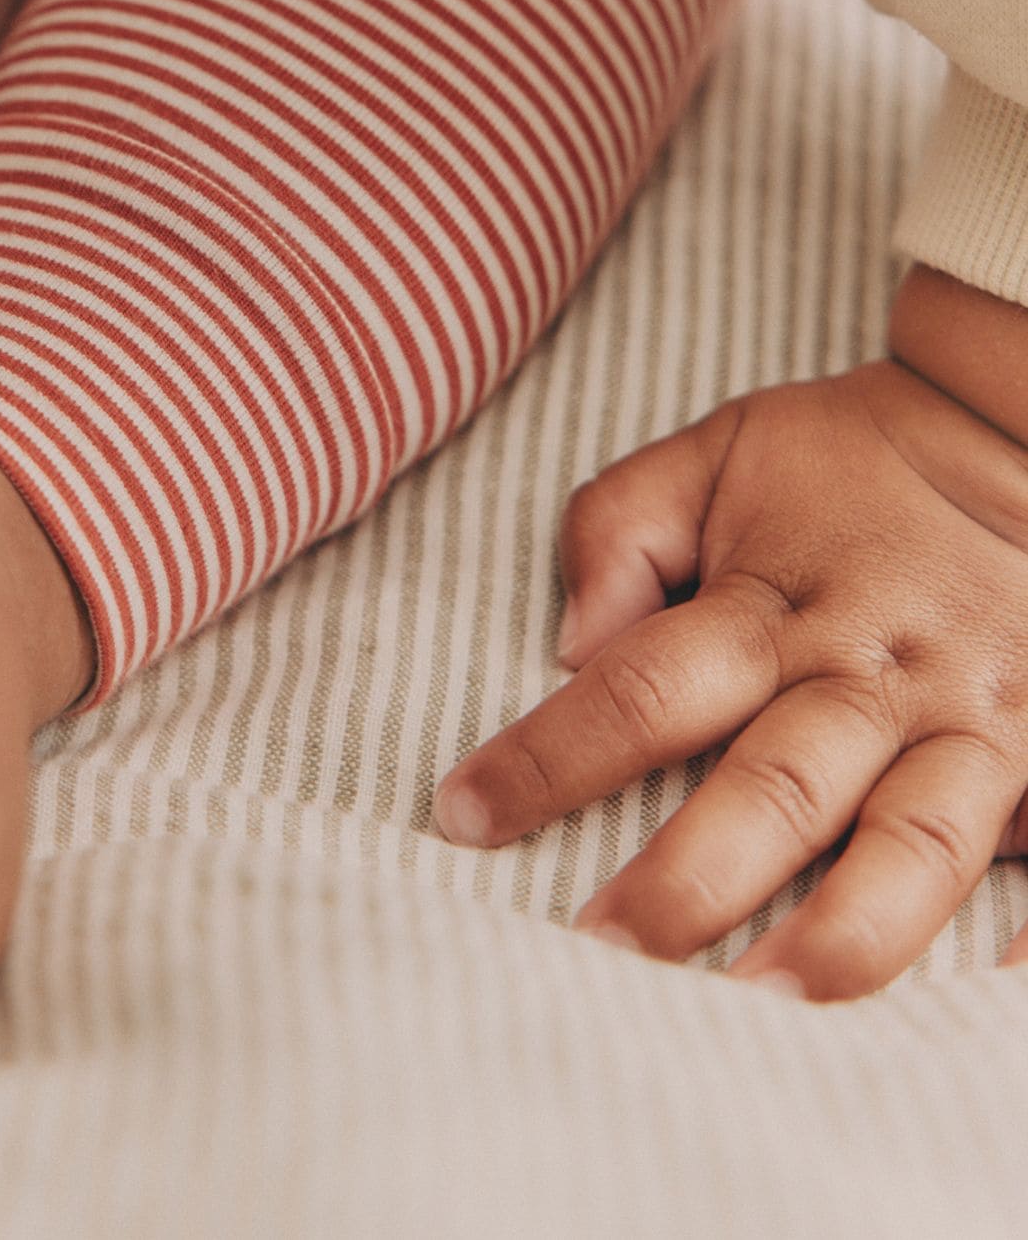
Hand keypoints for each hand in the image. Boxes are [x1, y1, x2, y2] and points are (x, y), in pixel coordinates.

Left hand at [433, 358, 1027, 996]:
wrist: (1015, 433)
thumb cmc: (846, 461)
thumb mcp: (716, 453)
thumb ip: (622, 527)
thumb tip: (569, 645)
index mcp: (775, 602)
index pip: (642, 687)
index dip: (549, 756)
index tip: (466, 815)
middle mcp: (871, 673)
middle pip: (773, 784)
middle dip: (686, 878)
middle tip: (602, 951)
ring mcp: (973, 723)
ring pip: (913, 843)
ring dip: (840, 931)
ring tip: (762, 1004)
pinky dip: (1023, 929)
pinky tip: (975, 996)